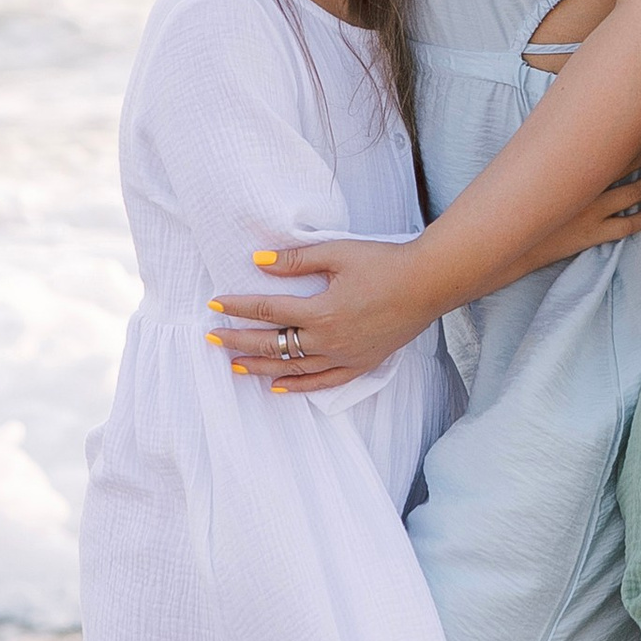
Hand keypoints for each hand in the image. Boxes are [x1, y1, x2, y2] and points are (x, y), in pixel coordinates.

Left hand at [209, 238, 442, 392]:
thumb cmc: (384, 262)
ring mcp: (344, 356)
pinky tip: (279, 387)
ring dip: (261, 367)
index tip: (215, 304)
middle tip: (213, 339)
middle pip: (273, 345)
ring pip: (293, 369)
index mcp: (320, 311)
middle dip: (239, 341)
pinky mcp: (360, 364)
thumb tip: (259, 261)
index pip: (268, 311)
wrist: (427, 283)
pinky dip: (298, 387)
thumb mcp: (337, 252)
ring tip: (236, 366)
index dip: (238, 307)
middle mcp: (328, 340)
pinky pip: (323, 382)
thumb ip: (296, 260)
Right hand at [501, 136, 640, 277]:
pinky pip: (626, 226)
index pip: (616, 146)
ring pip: (635, 193)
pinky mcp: (592, 234)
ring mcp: (593, 212)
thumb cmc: (515, 197)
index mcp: (577, 168)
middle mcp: (590, 187)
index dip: (639, 136)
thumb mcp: (531, 166)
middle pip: (631, 166)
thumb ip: (553, 150)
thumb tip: (564, 126)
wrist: (505, 237)